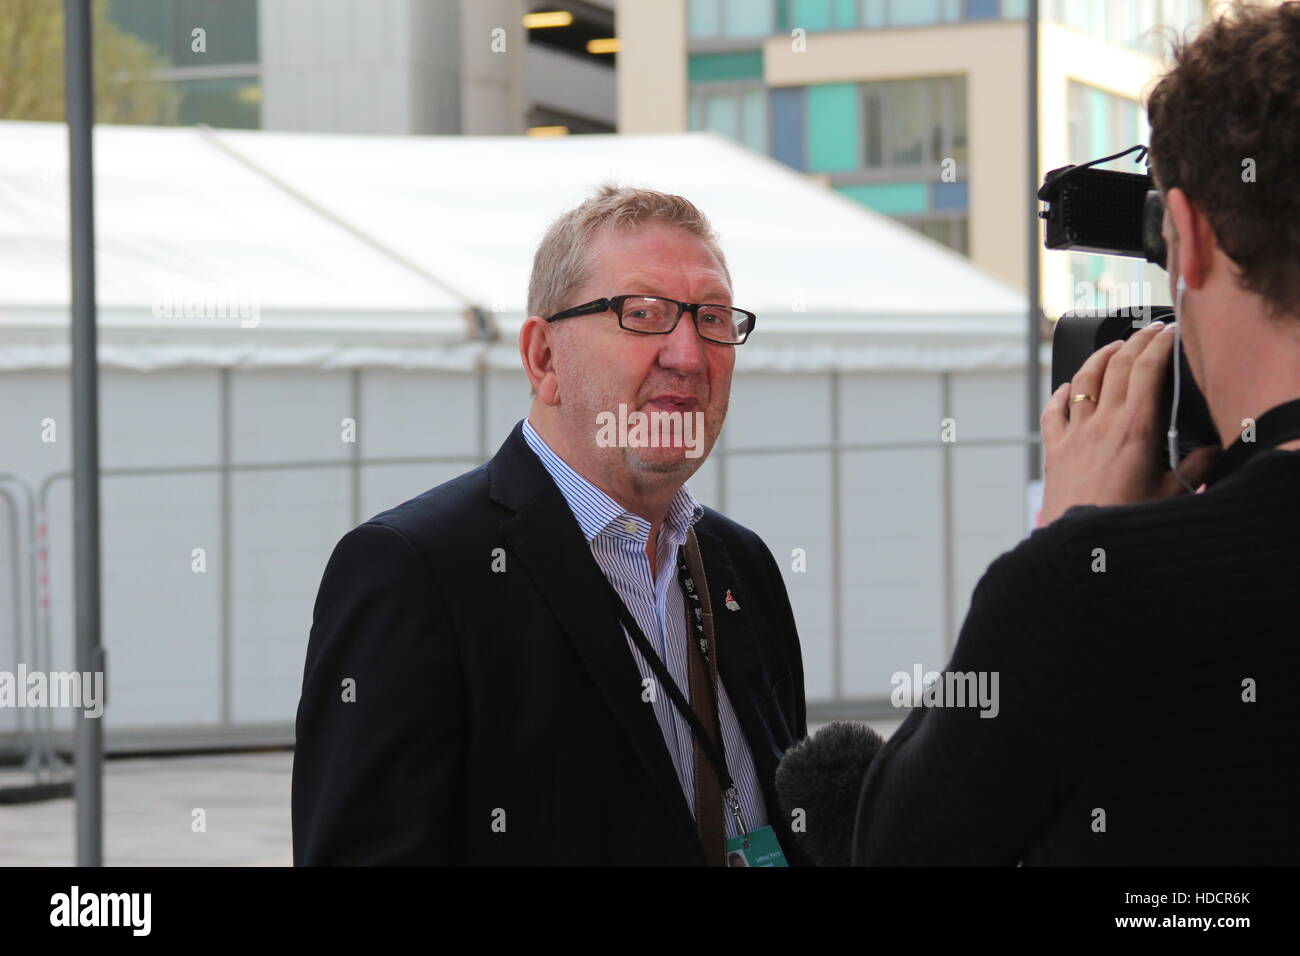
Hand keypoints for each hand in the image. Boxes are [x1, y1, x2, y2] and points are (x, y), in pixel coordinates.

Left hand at [1039, 321, 1217, 524]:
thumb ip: (1195, 467)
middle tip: (1148, 331)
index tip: (1168, 332)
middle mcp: (1101, 425)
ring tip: (1114, 347)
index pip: (1146, 370)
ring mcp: (1074, 435)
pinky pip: (1053, 412)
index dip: (1158, 344)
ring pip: (1083, 382)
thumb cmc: (1126, 521)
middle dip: (1134, 341)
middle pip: (1116, 367)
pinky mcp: (1054, 451)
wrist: (1080, 546)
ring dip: (1099, 359)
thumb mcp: (1173, 494)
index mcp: (1135, 429)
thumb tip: (1212, 449)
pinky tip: (1068, 387)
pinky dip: (1061, 394)